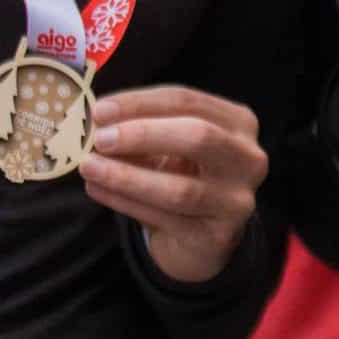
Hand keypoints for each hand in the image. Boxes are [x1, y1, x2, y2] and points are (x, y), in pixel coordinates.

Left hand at [82, 85, 266, 283]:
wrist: (204, 237)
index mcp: (239, 123)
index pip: (187, 101)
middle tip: (99, 138)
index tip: (100, 109)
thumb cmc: (185, 175)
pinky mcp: (217, 237)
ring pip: (179, 188)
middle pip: (197, 136)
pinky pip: (165, 218)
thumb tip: (100, 120)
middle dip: (142, 134)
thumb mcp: (173, 145)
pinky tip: (99, 190)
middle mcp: (248, 159)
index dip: (140, 103)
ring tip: (90, 167)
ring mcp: (237, 201)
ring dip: (126, 176)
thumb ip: (145, 129)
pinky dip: (126, 202)